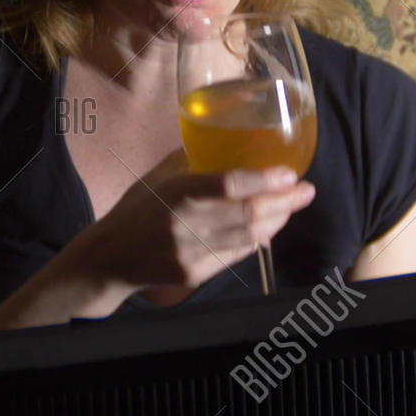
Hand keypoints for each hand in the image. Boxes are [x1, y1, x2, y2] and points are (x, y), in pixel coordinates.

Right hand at [74, 150, 316, 305]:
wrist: (110, 257)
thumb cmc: (136, 210)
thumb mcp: (158, 177)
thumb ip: (192, 161)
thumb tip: (229, 140)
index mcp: (176, 192)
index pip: (229, 185)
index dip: (265, 180)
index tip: (289, 173)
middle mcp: (185, 224)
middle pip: (249, 214)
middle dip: (285, 203)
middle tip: (305, 191)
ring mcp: (191, 252)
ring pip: (249, 237)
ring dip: (277, 222)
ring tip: (291, 207)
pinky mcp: (195, 274)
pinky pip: (237, 255)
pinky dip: (257, 240)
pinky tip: (268, 228)